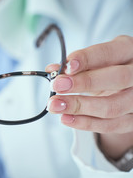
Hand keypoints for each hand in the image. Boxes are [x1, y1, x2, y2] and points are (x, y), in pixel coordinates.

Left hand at [46, 35, 132, 158]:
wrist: (126, 89)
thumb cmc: (106, 70)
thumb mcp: (94, 62)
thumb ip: (74, 65)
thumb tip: (52, 70)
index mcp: (128, 51)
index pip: (109, 53)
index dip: (87, 59)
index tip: (66, 66)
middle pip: (117, 79)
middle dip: (84, 82)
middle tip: (57, 85)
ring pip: (113, 106)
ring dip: (79, 107)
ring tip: (55, 105)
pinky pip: (111, 125)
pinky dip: (86, 123)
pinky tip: (66, 118)